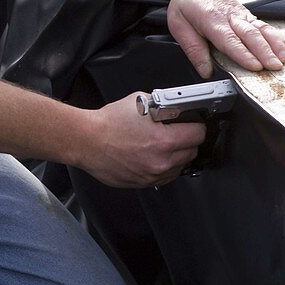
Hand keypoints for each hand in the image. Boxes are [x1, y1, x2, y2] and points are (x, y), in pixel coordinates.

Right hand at [82, 94, 205, 187]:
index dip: (197, 125)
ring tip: (162, 145)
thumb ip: (163, 105)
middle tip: (178, 132)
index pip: (198, 135)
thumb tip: (177, 106)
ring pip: (179, 167)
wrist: (86, 140)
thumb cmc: (108, 122)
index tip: (194, 123)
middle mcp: (161, 162)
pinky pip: (163, 177)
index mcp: (164, 141)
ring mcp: (151, 175)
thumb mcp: (141, 101)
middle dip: (188, 141)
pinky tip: (152, 156)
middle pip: (192, 152)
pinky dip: (163, 167)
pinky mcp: (142, 183)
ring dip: (176, 156)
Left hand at [167, 0, 284, 78]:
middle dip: (265, 52)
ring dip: (275, 45)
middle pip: (250, 35)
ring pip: (262, 29)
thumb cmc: (188, 0)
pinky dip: (278, 37)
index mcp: (211, 19)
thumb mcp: (178, 24)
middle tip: (275, 67)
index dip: (243, 54)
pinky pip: (265, 26)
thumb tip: (204, 70)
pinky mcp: (249, 15)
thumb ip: (192, 48)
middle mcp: (230, 16)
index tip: (254, 66)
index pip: (229, 39)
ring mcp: (242, 15)